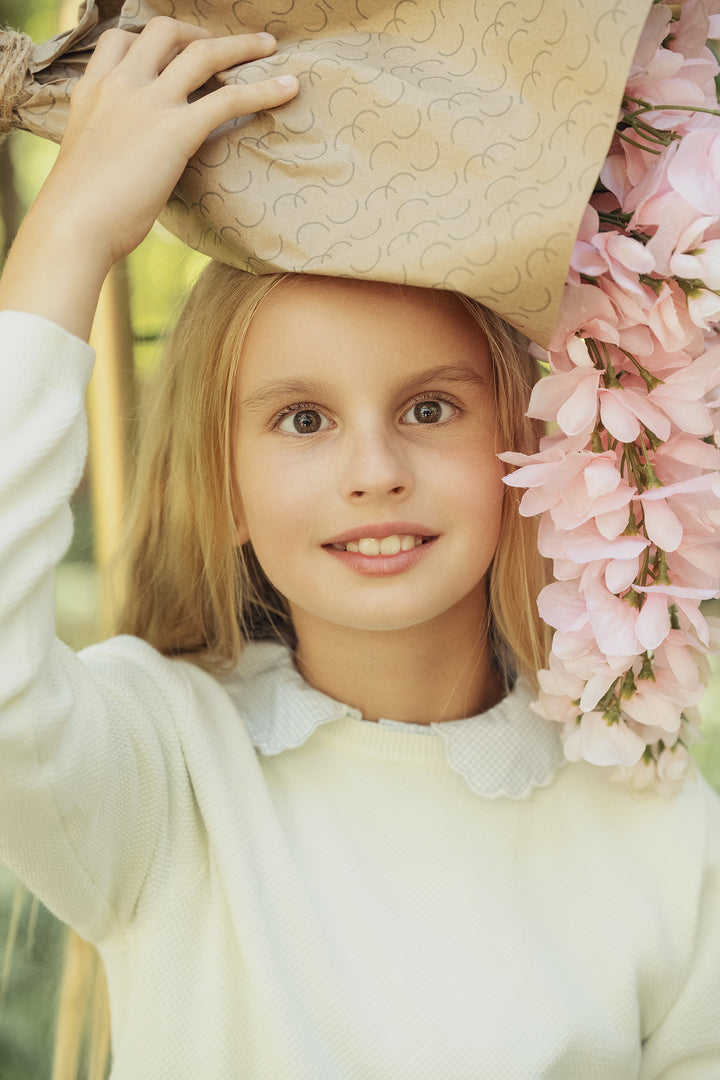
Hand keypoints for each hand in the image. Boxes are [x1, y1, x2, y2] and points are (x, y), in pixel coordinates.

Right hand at [50, 18, 297, 265]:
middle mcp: (122, 85)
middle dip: (198, 33)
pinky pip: (229, 98)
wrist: (74, 224)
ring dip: (240, 45)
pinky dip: (263, 89)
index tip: (173, 50)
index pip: (120, 40)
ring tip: (268, 46)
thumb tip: (132, 168)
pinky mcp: (177, 129)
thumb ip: (112, 147)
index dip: (150, 40)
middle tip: (224, 47)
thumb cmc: (80, 210)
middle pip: (164, 31)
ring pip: (202, 53)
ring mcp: (149, 103)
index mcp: (93, 90)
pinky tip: (288, 89)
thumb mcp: (88, 162)